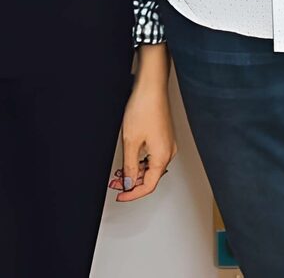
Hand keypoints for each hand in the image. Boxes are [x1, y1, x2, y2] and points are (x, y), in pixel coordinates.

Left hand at [112, 48, 174, 201]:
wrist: (151, 86)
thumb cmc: (144, 108)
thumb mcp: (130, 141)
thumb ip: (129, 165)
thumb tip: (129, 183)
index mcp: (162, 157)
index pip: (148, 186)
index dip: (132, 194)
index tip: (120, 196)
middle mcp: (168, 152)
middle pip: (150, 177)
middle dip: (131, 182)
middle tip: (115, 184)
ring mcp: (167, 144)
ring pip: (150, 166)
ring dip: (134, 171)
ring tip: (118, 171)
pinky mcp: (163, 136)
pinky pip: (152, 155)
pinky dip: (139, 160)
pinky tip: (129, 158)